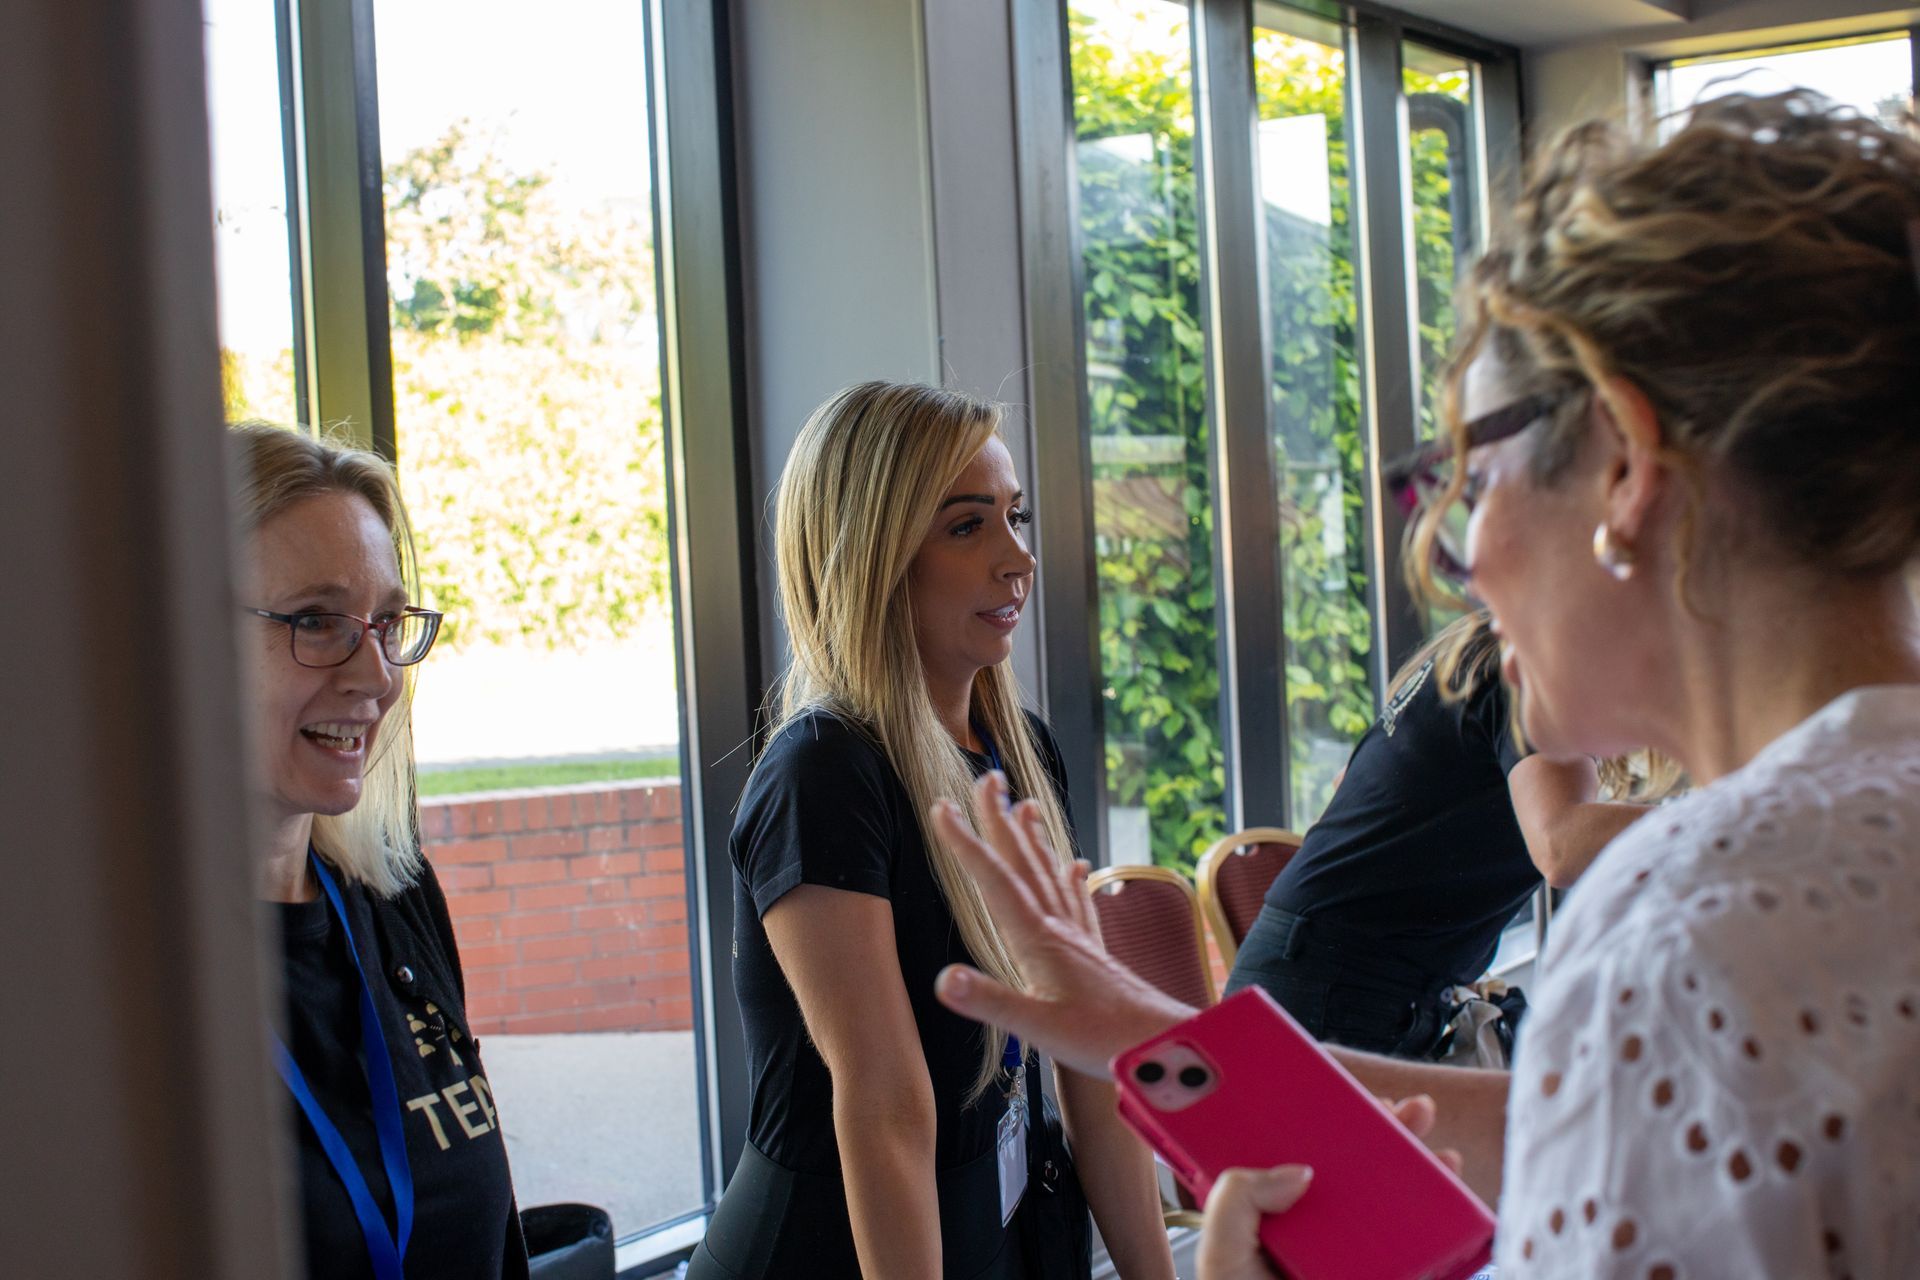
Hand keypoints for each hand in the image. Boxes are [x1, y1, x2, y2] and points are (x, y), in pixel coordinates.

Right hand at [932, 772, 1192, 1077]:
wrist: (1162, 1042)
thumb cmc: (1103, 1039)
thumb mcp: (1037, 1028)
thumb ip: (989, 1001)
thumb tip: (943, 978)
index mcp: (1036, 939)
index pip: (993, 879)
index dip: (965, 842)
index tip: (942, 807)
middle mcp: (1057, 927)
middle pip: (1023, 861)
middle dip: (1001, 819)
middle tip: (988, 777)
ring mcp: (1078, 936)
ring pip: (1050, 874)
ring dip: (1034, 838)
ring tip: (1026, 805)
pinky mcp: (1093, 951)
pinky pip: (1079, 902)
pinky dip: (1072, 877)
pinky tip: (1077, 864)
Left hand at [1196, 1098, 1460, 1279]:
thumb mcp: (1221, 1259)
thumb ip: (1237, 1201)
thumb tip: (1298, 1168)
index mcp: (1269, 1218)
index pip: (1292, 1155)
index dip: (1314, 1119)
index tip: (1334, 1086)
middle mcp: (1315, 1234)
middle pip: (1349, 1171)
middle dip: (1377, 1132)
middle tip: (1398, 1106)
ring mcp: (1355, 1259)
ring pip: (1390, 1202)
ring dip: (1414, 1165)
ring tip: (1427, 1138)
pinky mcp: (1389, 1275)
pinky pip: (1421, 1247)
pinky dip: (1442, 1219)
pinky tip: (1450, 1194)